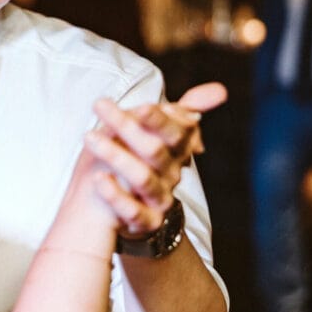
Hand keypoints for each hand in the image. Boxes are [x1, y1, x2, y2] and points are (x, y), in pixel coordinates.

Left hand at [85, 82, 226, 235]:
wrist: (134, 214)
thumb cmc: (140, 162)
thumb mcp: (158, 134)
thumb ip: (180, 112)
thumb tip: (220, 90)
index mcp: (175, 150)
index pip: (175, 132)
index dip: (160, 120)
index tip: (141, 106)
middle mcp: (171, 174)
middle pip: (155, 151)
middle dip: (128, 127)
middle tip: (100, 105)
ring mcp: (159, 198)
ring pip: (142, 178)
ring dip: (116, 155)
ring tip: (90, 137)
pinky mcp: (145, 221)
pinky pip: (133, 211)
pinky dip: (115, 195)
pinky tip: (99, 179)